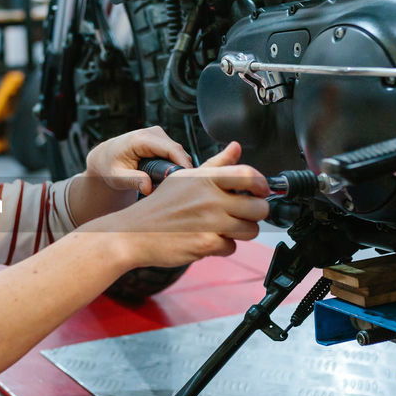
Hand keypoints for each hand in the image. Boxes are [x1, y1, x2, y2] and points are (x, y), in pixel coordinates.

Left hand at [84, 126, 194, 194]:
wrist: (106, 157)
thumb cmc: (110, 167)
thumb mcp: (117, 177)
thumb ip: (133, 181)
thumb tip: (148, 187)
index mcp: (141, 139)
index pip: (171, 149)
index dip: (183, 164)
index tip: (190, 180)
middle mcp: (153, 132)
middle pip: (178, 152)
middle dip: (181, 169)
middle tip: (177, 190)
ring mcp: (159, 134)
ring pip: (179, 153)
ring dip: (177, 168)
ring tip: (166, 185)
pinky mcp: (162, 139)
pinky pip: (176, 154)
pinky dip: (174, 166)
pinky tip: (165, 177)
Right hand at [87, 142, 270, 268]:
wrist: (132, 234)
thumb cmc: (159, 207)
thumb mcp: (184, 178)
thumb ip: (215, 164)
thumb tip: (236, 147)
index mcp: (204, 178)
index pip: (249, 175)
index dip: (263, 185)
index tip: (261, 191)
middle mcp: (209, 198)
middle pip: (259, 207)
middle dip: (256, 213)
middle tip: (245, 214)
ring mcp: (209, 221)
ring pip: (250, 230)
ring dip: (242, 232)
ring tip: (226, 228)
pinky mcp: (206, 243)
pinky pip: (231, 247)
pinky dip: (222, 247)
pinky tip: (207, 239)